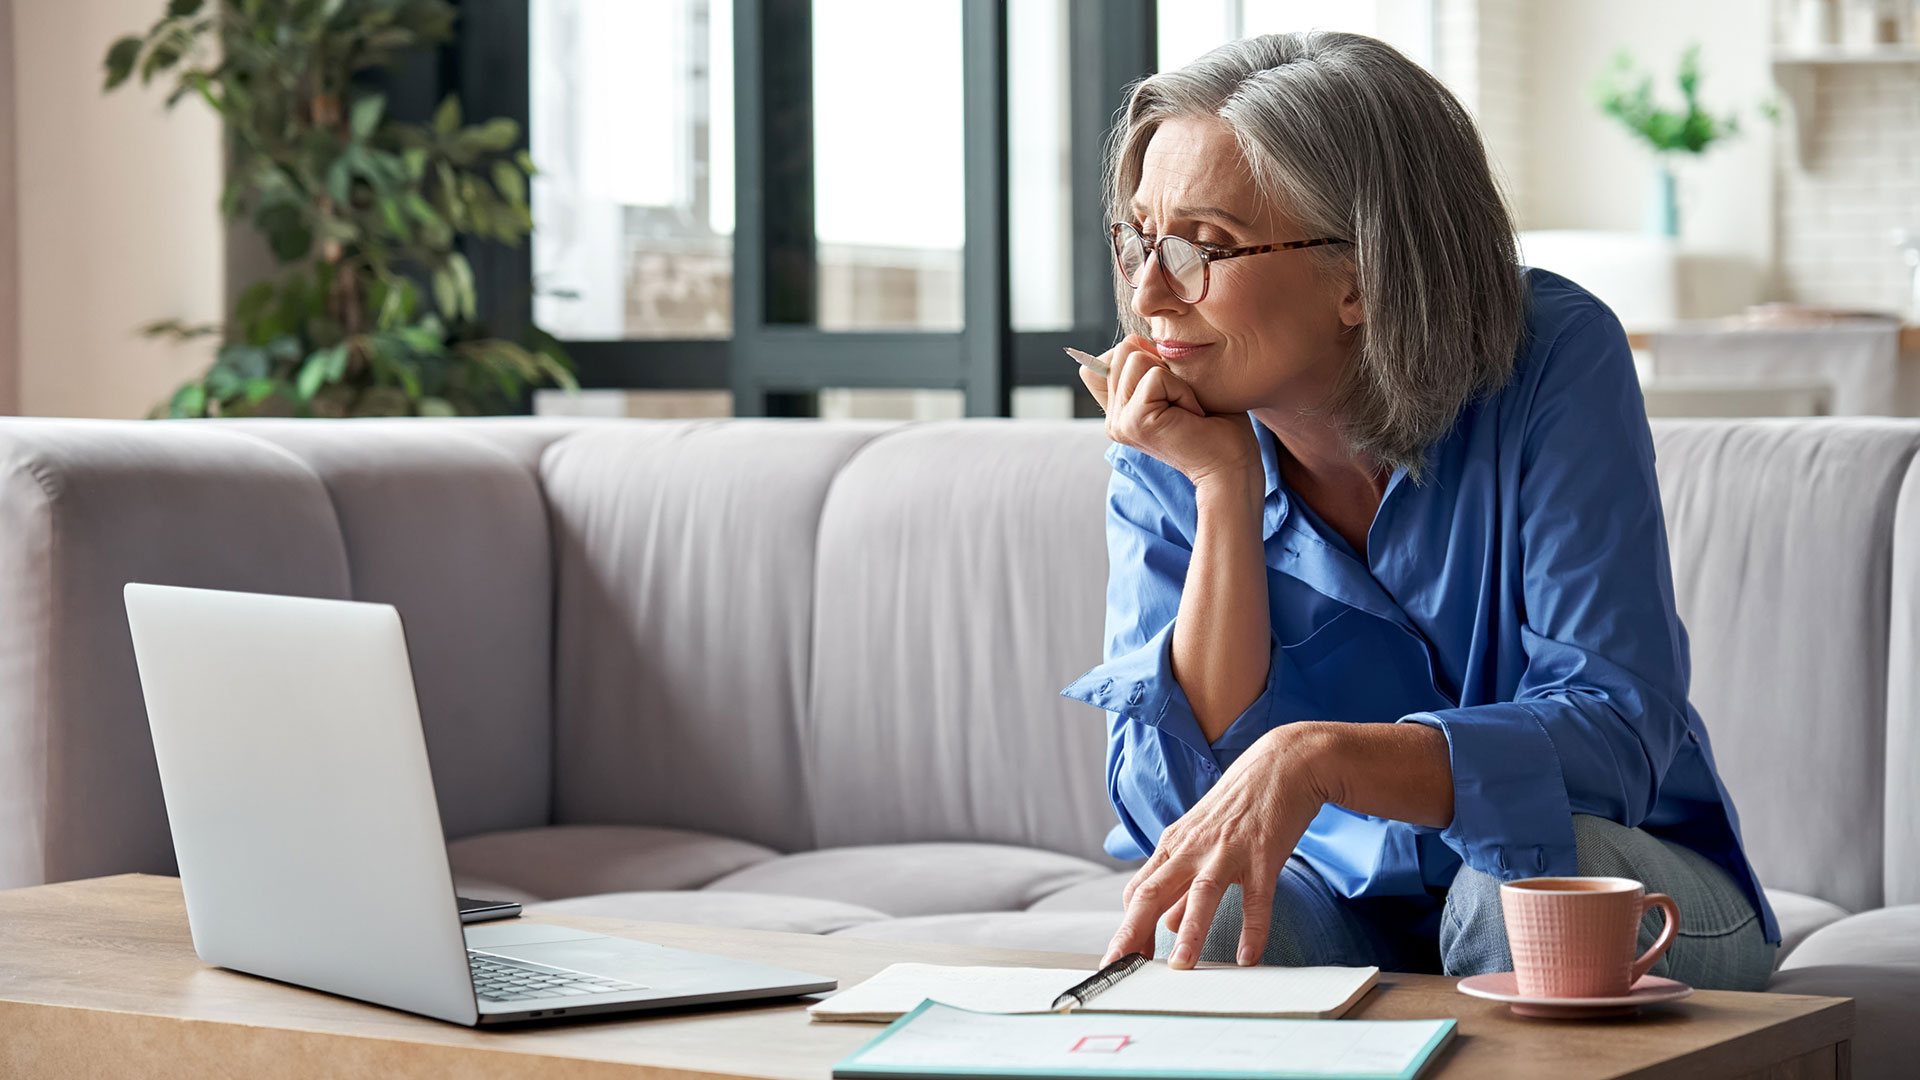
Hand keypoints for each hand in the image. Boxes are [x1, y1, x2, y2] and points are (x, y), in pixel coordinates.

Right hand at [1076, 335, 1259, 489]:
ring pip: (1136, 357)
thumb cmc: (1216, 426)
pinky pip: (1155, 376)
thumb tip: (1135, 340)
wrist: (1232, 466)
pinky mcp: (1134, 421)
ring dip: (1174, 378)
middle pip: (1123, 350)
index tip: (1170, 391)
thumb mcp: (1177, 386)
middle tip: (1183, 401)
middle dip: (1162, 365)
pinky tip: (1192, 415)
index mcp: (1119, 412)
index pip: (1103, 361)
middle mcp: (1113, 419)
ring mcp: (1120, 422)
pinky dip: (1182, 389)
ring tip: (1187, 408)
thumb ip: (1149, 367)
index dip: (1140, 357)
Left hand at [1102, 724, 1336, 968]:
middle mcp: (1193, 848)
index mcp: (1173, 846)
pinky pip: (1257, 898)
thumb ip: (1181, 883)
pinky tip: (1248, 957)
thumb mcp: (1200, 840)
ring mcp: (1227, 851)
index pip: (1138, 891)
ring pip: (1200, 894)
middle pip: (1152, 892)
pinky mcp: (1263, 854)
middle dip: (1133, 933)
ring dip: (1189, 932)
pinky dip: (1253, 929)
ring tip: (1181, 966)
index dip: (1127, 927)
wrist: (1282, 764)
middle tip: (1120, 967)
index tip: (1121, 959)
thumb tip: (1165, 923)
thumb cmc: (1238, 805)